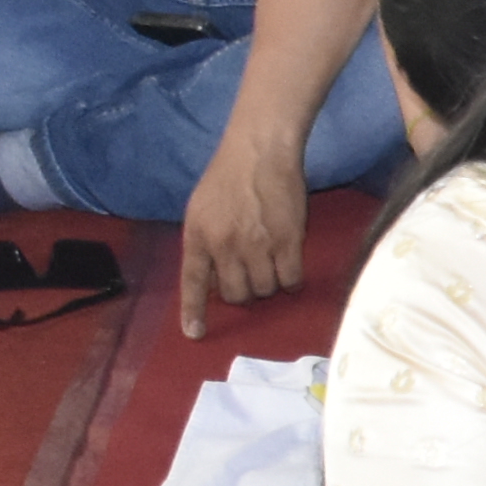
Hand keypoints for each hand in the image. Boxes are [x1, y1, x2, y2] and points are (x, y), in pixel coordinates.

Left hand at [177, 123, 308, 340]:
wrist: (260, 151)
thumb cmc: (228, 177)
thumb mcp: (200, 209)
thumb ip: (204, 244)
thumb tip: (215, 280)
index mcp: (198, 236)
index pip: (193, 282)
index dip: (193, 311)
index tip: (194, 334)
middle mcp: (225, 246)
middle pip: (236, 295)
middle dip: (244, 292)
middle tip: (251, 275)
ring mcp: (258, 246)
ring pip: (265, 290)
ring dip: (269, 284)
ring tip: (271, 262)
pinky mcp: (288, 242)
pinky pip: (291, 280)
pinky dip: (292, 280)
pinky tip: (290, 265)